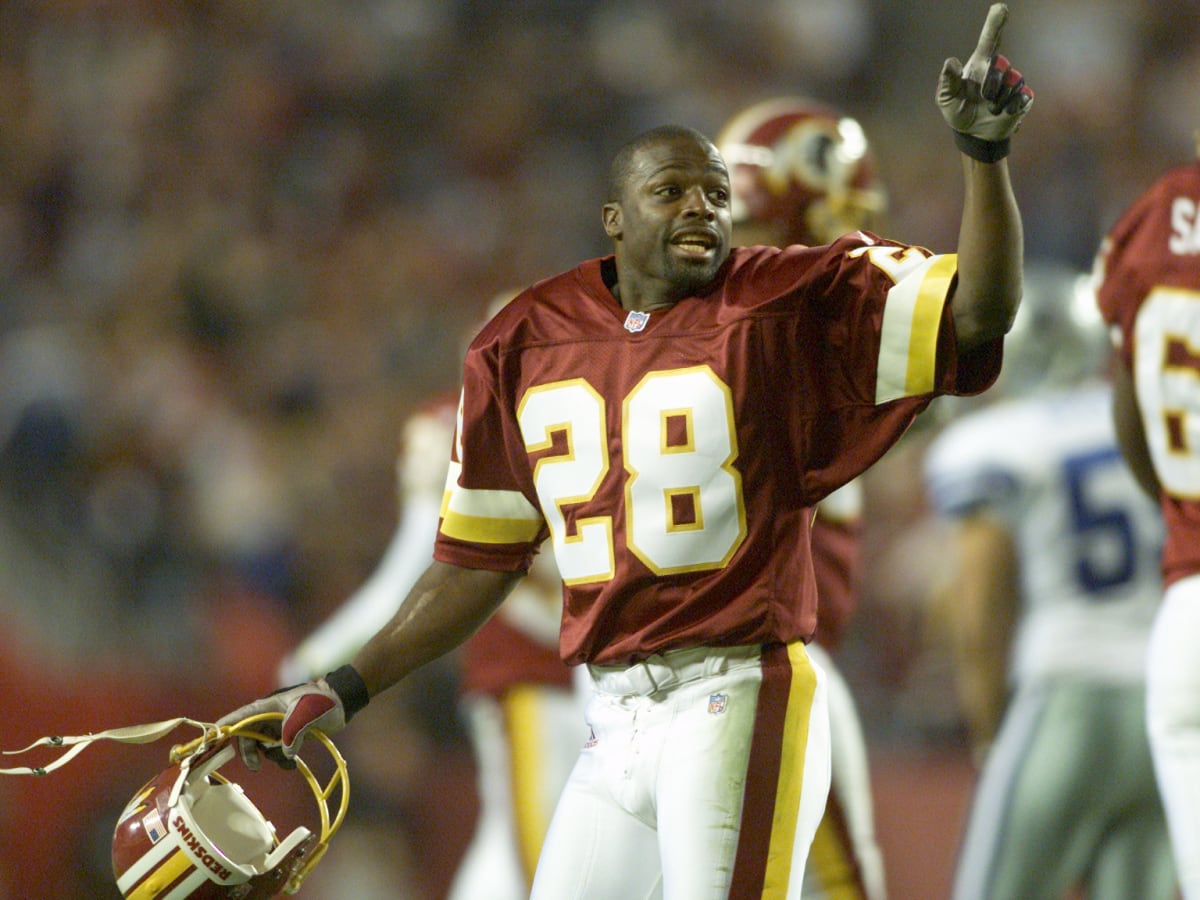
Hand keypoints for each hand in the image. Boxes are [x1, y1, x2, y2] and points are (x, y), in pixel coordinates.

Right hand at [216, 677, 347, 770]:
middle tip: (256, 766)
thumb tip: (285, 753)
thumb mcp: (305, 714)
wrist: (342, 702)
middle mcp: (268, 717)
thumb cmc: (321, 701)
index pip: (239, 717)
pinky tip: (293, 763)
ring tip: (288, 763)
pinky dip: (282, 759)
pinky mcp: (288, 735)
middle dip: (250, 753)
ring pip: (262, 747)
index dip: (223, 727)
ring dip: (271, 758)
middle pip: (247, 737)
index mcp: (267, 706)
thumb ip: (292, 733)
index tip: (210, 739)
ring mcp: (277, 726)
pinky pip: (277, 751)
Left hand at [937, 3, 1032, 142]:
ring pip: (1012, 82)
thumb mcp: (947, 99)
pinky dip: (1010, 108)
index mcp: (979, 65)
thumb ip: (948, 81)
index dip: (994, 24)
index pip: (989, 41)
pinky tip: (1002, 112)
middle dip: (991, 83)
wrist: (973, 134)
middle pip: (1001, 64)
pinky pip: (1021, 97)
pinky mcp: (1023, 96)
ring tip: (990, 108)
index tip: (1000, 8)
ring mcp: (1012, 81)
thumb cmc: (958, 111)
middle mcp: (998, 69)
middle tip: (982, 97)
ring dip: (998, 99)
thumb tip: (950, 62)